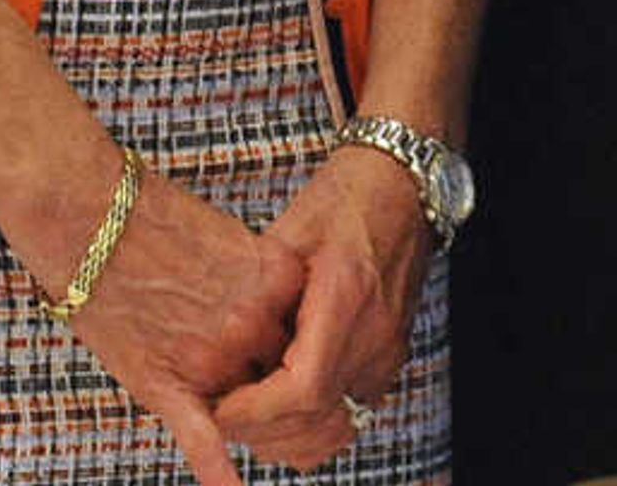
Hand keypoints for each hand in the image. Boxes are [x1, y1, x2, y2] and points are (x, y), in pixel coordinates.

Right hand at [54, 165, 308, 485]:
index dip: (289, 339)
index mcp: (277, 280)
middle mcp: (253, 322)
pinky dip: (218, 471)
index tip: (277, 337)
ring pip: (245, 402)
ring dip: (239, 404)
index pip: (307, 331)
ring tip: (219, 393)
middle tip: (241, 367)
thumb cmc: (154, 221)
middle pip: (279, 368)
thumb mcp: (229, 241)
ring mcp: (211, 358)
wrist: (89, 218)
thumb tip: (275, 312)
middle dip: (266, 374)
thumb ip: (260, 282)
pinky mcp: (166, 384)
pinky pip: (201, 438)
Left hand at [212, 143, 434, 465]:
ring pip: (335, 430)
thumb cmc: (345, 196)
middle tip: (218, 410)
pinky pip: (349, 412)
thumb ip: (256, 291)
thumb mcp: (289, 231)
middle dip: (259, 430)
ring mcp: (388, 349)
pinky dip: (311, 422)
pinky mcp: (391, 355)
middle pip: (315, 421)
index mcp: (347, 298)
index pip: (302, 390)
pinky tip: (280, 401)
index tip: (217, 406)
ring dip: (286, 435)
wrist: (404, 181)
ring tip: (246, 411)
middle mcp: (375, 334)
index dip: (253, 411)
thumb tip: (212, 346)